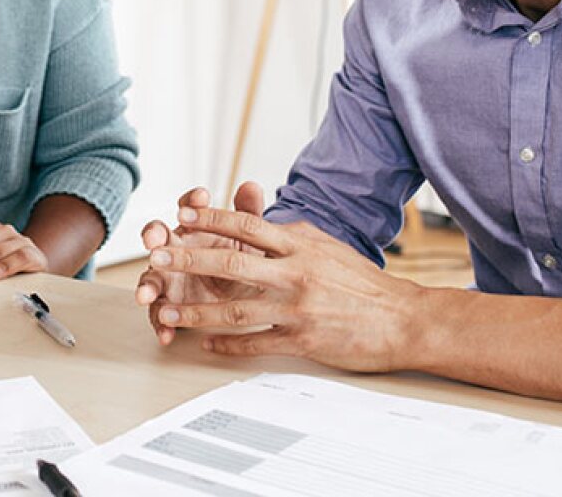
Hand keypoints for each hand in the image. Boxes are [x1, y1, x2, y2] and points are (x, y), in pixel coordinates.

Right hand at [136, 183, 267, 344]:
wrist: (242, 293)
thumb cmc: (239, 259)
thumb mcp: (249, 240)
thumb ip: (248, 215)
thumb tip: (251, 186)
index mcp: (195, 228)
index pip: (189, 207)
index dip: (192, 201)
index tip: (202, 196)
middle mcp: (176, 249)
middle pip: (159, 238)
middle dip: (153, 237)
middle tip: (153, 240)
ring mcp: (170, 278)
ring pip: (152, 278)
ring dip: (146, 285)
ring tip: (145, 294)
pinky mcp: (170, 306)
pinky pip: (161, 315)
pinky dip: (162, 324)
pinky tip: (165, 333)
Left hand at [149, 208, 420, 371]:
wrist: (404, 319)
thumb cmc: (363, 283)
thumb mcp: (326, 247)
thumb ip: (290, 236)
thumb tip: (261, 224)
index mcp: (299, 245)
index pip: (246, 225)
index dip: (211, 219)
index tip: (182, 216)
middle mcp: (295, 273)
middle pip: (232, 264)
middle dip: (189, 260)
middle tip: (158, 257)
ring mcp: (297, 309)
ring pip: (237, 309)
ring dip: (198, 312)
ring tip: (167, 312)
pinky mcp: (303, 340)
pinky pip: (257, 343)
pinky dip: (229, 344)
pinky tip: (206, 344)